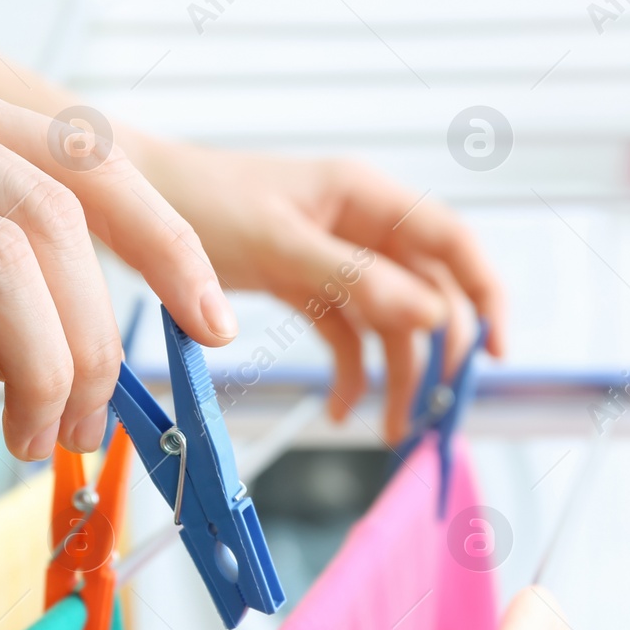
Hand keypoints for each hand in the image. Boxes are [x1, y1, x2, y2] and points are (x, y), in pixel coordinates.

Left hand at [135, 143, 505, 440]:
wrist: (132, 201)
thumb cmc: (200, 201)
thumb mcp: (280, 244)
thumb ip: (357, 279)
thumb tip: (434, 315)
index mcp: (367, 197)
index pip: (452, 242)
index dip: (486, 294)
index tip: (497, 353)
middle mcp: (362, 225)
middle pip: (429, 292)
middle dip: (438, 354)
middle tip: (434, 413)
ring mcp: (335, 258)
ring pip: (390, 322)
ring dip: (396, 375)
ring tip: (392, 432)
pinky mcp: (304, 286)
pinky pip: (346, 335)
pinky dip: (348, 373)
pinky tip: (340, 410)